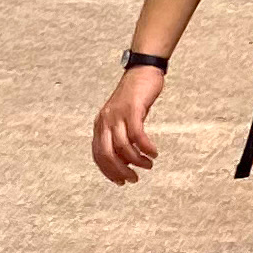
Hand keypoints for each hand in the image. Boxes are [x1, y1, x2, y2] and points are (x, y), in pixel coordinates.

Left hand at [92, 64, 167, 184]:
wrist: (142, 70)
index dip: (108, 171)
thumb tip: (125, 160)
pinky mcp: (132, 109)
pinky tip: (154, 153)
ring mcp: (118, 114)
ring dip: (136, 160)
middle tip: (134, 179)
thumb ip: (119, 135)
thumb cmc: (135, 96)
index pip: (98, 155)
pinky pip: (137, 135)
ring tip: (148, 165)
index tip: (120, 181)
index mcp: (100, 124)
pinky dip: (145, 147)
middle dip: (120, 171)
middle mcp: (105, 120)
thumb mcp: (122, 117)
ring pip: (123, 147)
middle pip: (107, 154)